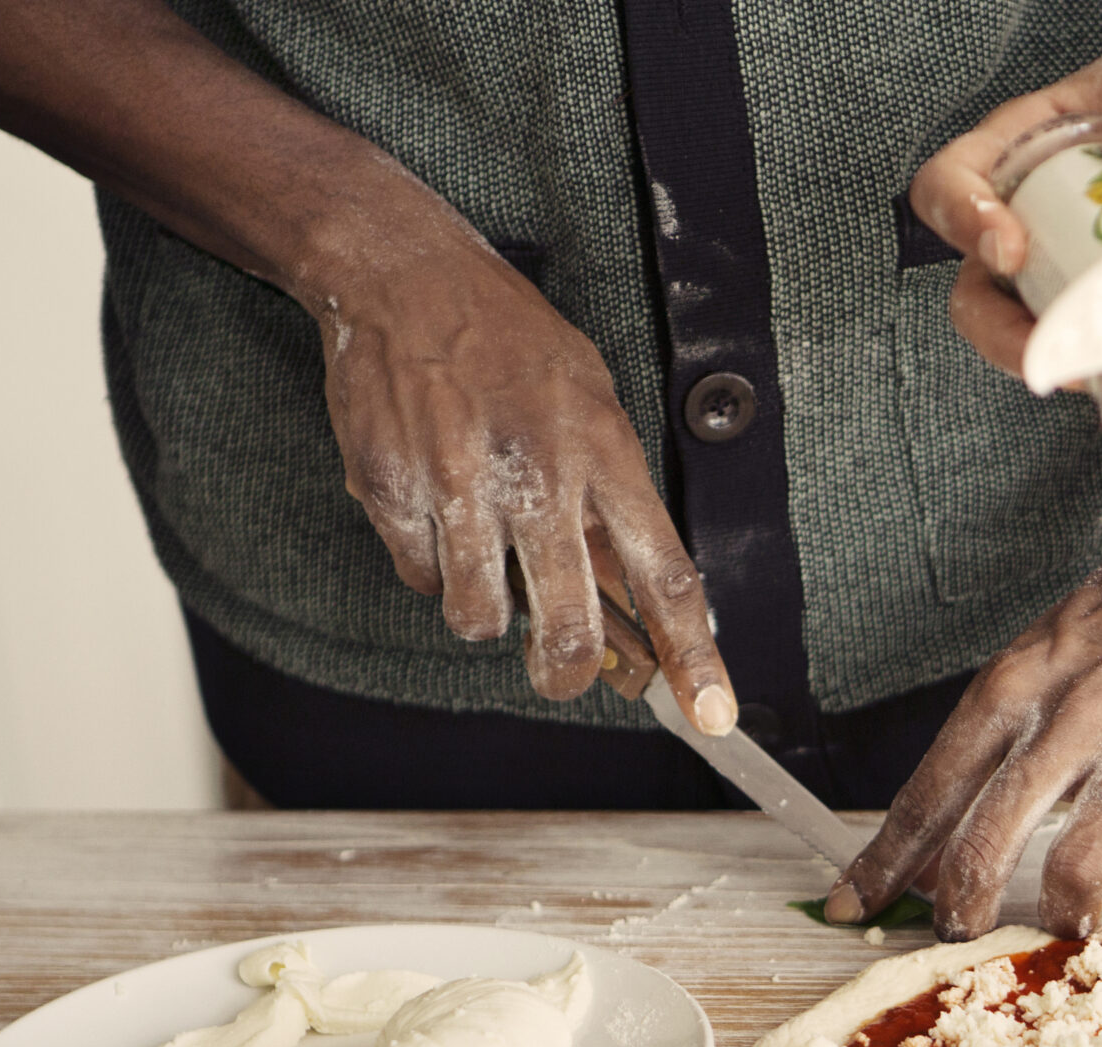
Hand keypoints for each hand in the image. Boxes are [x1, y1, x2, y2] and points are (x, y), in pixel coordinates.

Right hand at [296, 201, 735, 729]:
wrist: (402, 275)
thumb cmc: (509, 340)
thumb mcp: (588, 400)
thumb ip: (611, 501)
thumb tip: (636, 600)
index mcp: (605, 452)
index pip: (667, 577)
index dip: (693, 657)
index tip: (710, 715)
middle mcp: (538, 478)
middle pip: (568, 629)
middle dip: (565, 674)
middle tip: (560, 675)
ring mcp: (458, 489)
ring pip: (477, 618)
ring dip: (481, 609)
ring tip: (477, 547)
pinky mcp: (390, 492)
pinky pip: (417, 576)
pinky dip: (427, 560)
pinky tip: (430, 500)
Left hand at [829, 497, 1101, 941]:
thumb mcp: (1021, 673)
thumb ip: (976, 761)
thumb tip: (924, 854)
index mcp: (1008, 693)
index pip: (928, 795)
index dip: (884, 864)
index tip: (853, 906)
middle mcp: (1068, 718)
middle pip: (987, 838)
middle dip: (963, 907)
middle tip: (963, 935)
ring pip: (1079, 862)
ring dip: (1063, 914)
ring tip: (1067, 921)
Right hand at [912, 16, 1101, 378]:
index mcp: (1036, 141)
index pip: (956, 180)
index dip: (962, 218)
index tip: (1008, 246)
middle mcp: (1046, 208)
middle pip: (979, 281)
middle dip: (997, 325)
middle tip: (1047, 341)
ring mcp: (1087, 262)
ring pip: (1033, 327)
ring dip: (1053, 359)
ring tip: (1095, 368)